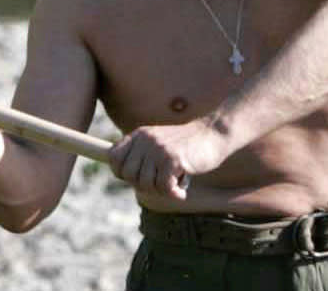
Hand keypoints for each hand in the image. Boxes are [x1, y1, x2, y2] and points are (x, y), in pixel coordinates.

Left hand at [108, 118, 228, 199]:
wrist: (214, 134)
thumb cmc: (187, 145)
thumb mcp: (158, 144)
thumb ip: (140, 155)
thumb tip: (120, 173)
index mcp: (139, 135)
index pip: (113, 158)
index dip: (123, 173)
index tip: (141, 177)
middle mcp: (145, 139)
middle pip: (128, 175)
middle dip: (144, 185)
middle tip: (162, 183)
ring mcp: (159, 148)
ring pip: (145, 184)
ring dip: (161, 190)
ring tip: (174, 182)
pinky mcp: (173, 159)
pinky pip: (163, 188)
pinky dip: (174, 194)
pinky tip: (182, 190)